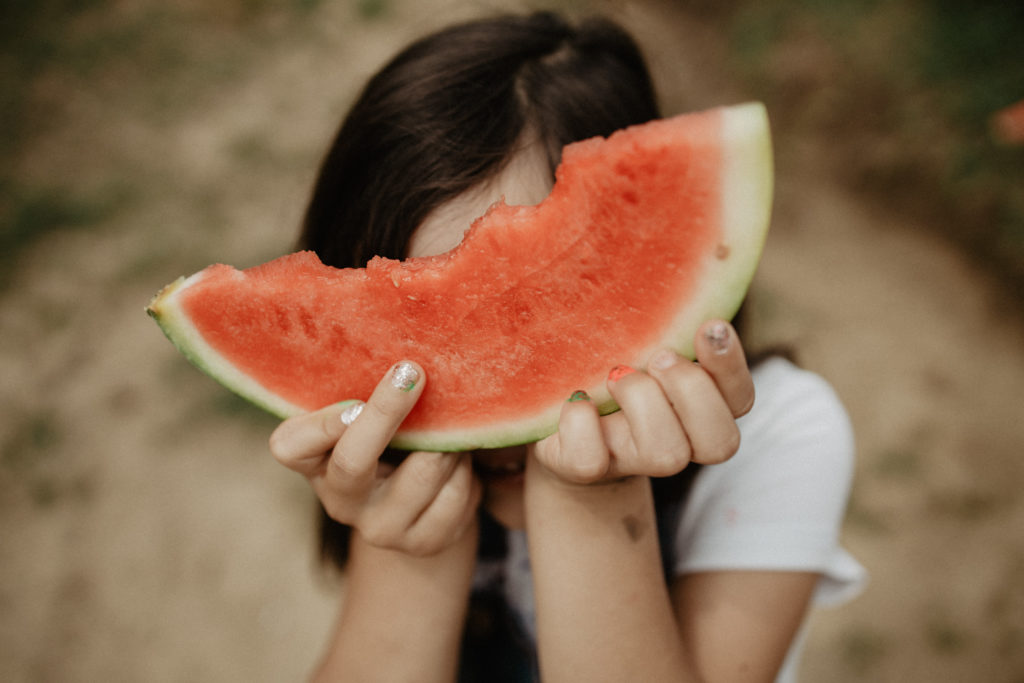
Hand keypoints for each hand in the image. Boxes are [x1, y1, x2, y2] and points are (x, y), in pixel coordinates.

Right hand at [268, 361, 481, 556]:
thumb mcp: (363, 422)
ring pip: (424, 470)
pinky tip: (460, 463)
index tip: (353, 402)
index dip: (320, 426)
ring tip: (451, 428)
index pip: (290, 447)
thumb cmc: (386, 443)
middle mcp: (339, 503)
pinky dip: (466, 469)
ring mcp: (380, 529)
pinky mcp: (423, 543)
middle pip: (353, 460)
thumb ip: (364, 396)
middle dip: (385, 412)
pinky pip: (457, 493)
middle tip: (413, 372)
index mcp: (313, 464)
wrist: (418, 512)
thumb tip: (400, 361)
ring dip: (446, 440)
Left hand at [531, 320, 754, 484]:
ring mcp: (632, 460)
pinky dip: (581, 424)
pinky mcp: (585, 469)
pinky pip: (591, 461)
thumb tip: (681, 249)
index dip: (730, 366)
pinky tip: (576, 398)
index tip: (710, 326)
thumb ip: (671, 317)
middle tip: (657, 357)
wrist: (558, 419)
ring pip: (667, 455)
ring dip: (643, 403)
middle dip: (691, 390)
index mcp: (700, 407)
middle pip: (720, 441)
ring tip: (615, 374)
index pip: (741, 399)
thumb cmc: (614, 365)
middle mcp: (676, 440)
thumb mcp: (645, 337)